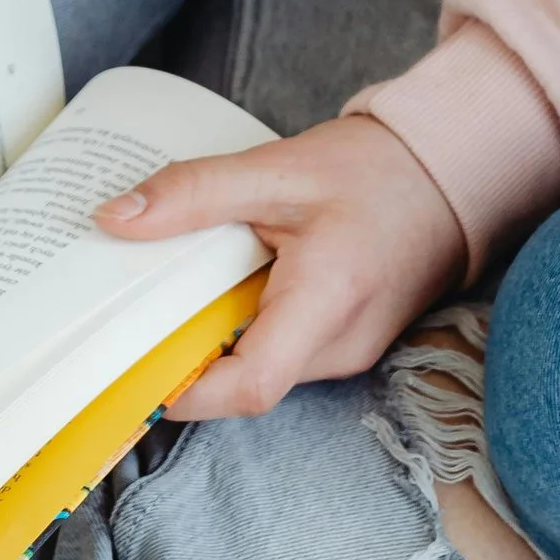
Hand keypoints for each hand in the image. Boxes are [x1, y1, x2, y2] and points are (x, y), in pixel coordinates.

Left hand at [94, 114, 465, 417]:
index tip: (134, 367)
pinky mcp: (346, 346)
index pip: (251, 385)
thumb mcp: (274, 168)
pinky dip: (247, 330)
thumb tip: (112, 220)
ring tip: (181, 291)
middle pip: (246, 383)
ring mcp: (349, 352)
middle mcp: (342, 344)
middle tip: (136, 317)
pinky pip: (281, 354)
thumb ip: (194, 192)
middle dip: (189, 358)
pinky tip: (228, 288)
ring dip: (218, 341)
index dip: (186, 391)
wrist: (446, 174)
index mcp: (328, 299)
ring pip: (261, 371)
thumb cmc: (370, 170)